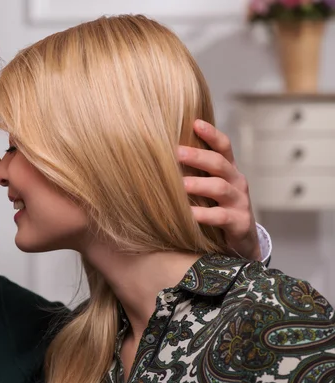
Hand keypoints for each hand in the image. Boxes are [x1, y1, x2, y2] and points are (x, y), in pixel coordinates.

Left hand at [179, 120, 260, 260]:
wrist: (242, 242)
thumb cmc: (217, 209)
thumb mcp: (209, 188)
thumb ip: (193, 172)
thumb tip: (159, 156)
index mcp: (228, 170)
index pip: (223, 146)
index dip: (211, 134)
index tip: (195, 122)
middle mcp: (236, 182)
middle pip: (219, 163)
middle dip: (198, 156)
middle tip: (176, 152)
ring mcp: (240, 202)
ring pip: (220, 188)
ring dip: (199, 184)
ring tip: (180, 185)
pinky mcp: (239, 223)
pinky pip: (221, 217)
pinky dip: (204, 215)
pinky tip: (188, 215)